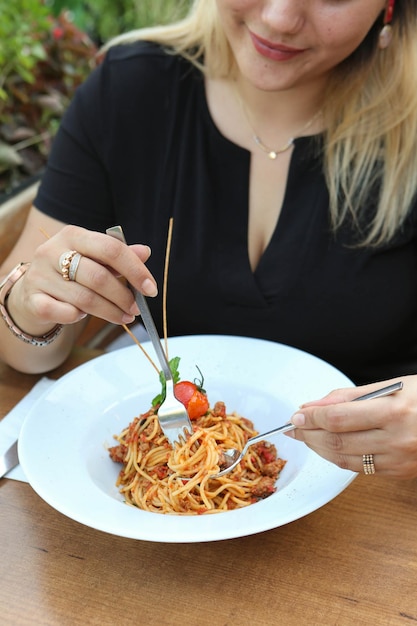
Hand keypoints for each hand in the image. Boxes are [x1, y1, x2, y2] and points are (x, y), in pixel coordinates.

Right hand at [6, 224, 157, 335]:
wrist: (32, 290)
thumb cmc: (71, 273)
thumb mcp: (94, 259)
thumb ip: (119, 256)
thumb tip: (145, 252)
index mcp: (72, 235)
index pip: (110, 249)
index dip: (135, 269)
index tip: (150, 289)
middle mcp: (52, 251)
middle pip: (98, 277)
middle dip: (123, 297)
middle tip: (136, 309)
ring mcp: (39, 275)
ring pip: (84, 299)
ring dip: (110, 312)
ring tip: (123, 317)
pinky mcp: (32, 299)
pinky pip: (64, 313)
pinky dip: (78, 317)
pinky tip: (83, 316)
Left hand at [286, 376, 416, 478]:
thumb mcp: (391, 386)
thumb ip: (349, 396)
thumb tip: (314, 405)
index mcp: (395, 411)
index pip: (338, 418)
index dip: (311, 417)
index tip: (297, 414)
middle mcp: (397, 439)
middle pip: (337, 441)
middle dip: (309, 434)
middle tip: (295, 426)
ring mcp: (399, 460)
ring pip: (344, 460)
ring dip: (319, 448)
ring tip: (306, 436)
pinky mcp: (400, 473)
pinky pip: (360, 469)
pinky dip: (338, 458)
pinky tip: (328, 447)